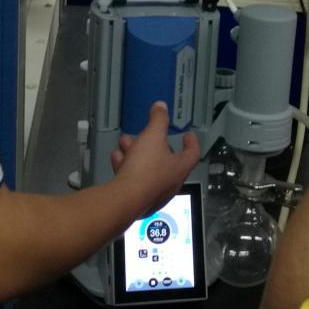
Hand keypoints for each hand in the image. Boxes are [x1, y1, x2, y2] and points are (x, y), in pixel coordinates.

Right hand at [109, 102, 202, 217]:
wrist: (124, 199)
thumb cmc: (144, 167)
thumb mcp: (152, 136)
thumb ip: (158, 120)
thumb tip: (161, 106)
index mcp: (180, 169)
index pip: (192, 154)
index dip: (191, 143)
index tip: (188, 135)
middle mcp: (170, 184)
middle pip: (166, 162)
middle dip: (153, 145)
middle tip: (145, 135)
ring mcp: (154, 195)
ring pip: (148, 170)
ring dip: (137, 155)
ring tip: (125, 144)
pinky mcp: (138, 202)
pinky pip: (136, 181)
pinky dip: (128, 168)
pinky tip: (116, 159)